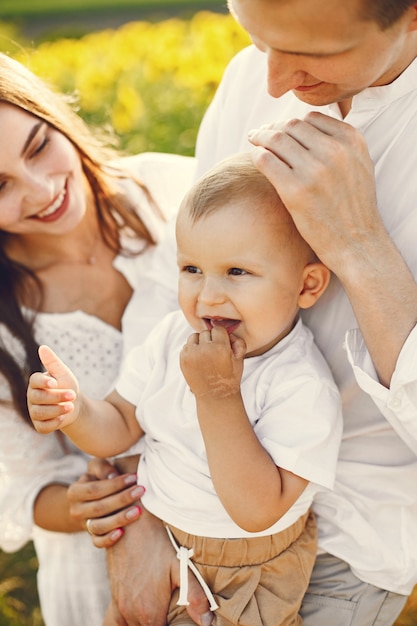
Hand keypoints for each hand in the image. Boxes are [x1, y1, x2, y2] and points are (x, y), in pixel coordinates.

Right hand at [27, 344, 79, 432]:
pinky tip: (63, 418)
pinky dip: (54, 423)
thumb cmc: (66, 385)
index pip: (35, 381)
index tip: (55, 382)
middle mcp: (32, 397)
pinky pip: (42, 427)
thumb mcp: (63, 372)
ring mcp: (34, 411)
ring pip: (40, 413)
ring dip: (57, 410)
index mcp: (36, 382)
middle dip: (57, 397)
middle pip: (39, 398)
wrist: (74, 404)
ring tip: (71, 406)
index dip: (44, 382)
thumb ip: (52, 362)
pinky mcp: (39, 424)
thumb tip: (42, 347)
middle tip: (73, 394)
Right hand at [67, 457, 144, 547]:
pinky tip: (122, 532)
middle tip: (141, 491)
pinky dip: (108, 539)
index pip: (94, 489)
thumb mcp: (96, 468)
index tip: (134, 477)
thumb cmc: (97, 479)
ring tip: (138, 510)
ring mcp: (83, 525)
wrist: (89, 500)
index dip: (115, 484)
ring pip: (99, 527)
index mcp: (75, 492)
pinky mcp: (91, 537)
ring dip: (120, 519)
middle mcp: (76, 510)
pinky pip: (98, 542)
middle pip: (99, 508)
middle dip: (122, 499)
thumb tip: (113, 475)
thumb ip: (103, 467)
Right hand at [106, 507, 212, 625]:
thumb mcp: (180, 566)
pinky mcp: (114, 597)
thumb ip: (195, 597)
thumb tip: (208, 623)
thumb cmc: (157, 543)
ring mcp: (120, 605)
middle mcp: (131, 613)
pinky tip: (138, 615)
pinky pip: (116, 621)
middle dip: (160, 625)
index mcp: (150, 611)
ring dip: (145, 623)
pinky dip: (128, 622)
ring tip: (158, 614)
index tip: (177, 620)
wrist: (131, 526)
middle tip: (170, 615)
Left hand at [180, 326, 245, 398]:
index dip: (223, 337)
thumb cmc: (230, 377)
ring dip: (200, 342)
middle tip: (216, 353)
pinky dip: (192, 349)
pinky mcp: (183, 360)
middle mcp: (204, 350)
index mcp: (220, 348)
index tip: (224, 346)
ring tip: (207, 355)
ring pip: (194, 336)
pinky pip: (186, 345)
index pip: (218, 329)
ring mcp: (191, 355)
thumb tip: (227, 332)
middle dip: (211, 340)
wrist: (215, 397)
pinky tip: (199, 360)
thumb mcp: (240, 358)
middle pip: (206, 332)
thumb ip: (238, 340)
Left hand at [248, 112, 382, 274]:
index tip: (280, 130)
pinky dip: (257, 155)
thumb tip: (306, 126)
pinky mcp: (295, 190)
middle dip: (273, 128)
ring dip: (260, 137)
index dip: (291, 124)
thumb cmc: (353, 207)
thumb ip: (340, 144)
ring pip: (276, 139)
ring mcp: (314, 170)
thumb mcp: (359, 165)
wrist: (357, 243)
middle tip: (260, 134)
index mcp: (351, 141)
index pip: (311, 119)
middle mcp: (334, 151)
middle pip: (291, 126)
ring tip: (254, 142)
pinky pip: (266, 160)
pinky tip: (255, 159)